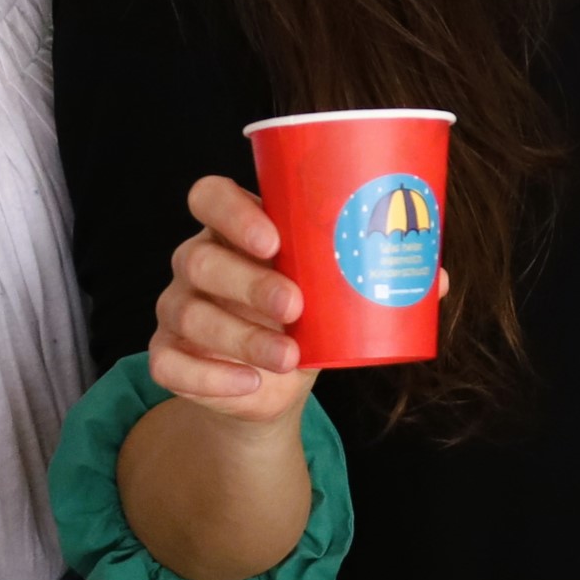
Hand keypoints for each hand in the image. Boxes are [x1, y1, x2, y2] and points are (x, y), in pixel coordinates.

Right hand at [147, 176, 324, 427]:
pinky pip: (168, 363)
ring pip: (189, 314)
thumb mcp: (327, 288)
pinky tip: (250, 381)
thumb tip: (412, 262)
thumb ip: (349, 268)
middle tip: (294, 306)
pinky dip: (210, 377)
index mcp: (232, 230)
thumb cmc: (306, 316)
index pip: (209, 197)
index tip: (273, 241)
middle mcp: (196, 262)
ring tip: (288, 357)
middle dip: (249, 283)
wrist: (278, 382)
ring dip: (242, 338)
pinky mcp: (167, 353)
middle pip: (200, 260)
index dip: (232, 213)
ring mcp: (176, 307)